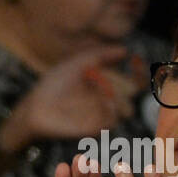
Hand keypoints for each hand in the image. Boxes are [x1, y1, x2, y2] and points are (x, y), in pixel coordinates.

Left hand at [6, 47, 145, 149]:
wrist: (38, 106)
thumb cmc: (54, 84)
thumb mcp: (77, 62)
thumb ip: (101, 54)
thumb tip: (125, 49)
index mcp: (106, 83)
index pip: (133, 80)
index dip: (139, 71)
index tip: (135, 60)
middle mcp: (108, 99)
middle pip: (133, 92)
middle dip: (121, 82)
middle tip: (100, 77)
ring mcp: (104, 114)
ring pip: (128, 109)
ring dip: (117, 97)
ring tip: (100, 89)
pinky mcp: (98, 127)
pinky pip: (113, 119)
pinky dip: (108, 108)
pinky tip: (98, 100)